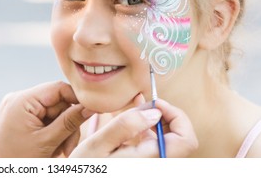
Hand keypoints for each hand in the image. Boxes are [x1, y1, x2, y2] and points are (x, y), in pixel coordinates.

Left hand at [0, 81, 93, 156]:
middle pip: (57, 103)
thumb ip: (69, 122)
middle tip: (68, 147)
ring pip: (53, 113)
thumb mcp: (47, 142)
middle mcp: (18, 99)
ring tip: (58, 152)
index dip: (77, 99)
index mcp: (21, 100)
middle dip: (67, 124)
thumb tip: (90, 106)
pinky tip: (51, 148)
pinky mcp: (19, 117)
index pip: (57, 88)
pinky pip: (44, 119)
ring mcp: (18, 108)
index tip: (92, 111)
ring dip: (61, 132)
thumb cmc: (17, 161)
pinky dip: (52, 133)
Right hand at [70, 96, 197, 157]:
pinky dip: (147, 132)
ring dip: (156, 123)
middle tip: (146, 104)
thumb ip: (126, 126)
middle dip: (166, 116)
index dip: (177, 116)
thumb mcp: (98, 144)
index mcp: (149, 162)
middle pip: (181, 140)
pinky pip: (155, 147)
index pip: (186, 140)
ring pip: (168, 142)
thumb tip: (155, 112)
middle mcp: (155, 166)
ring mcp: (150, 166)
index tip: (156, 103)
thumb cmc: (86, 168)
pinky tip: (131, 124)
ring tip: (135, 110)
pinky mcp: (143, 166)